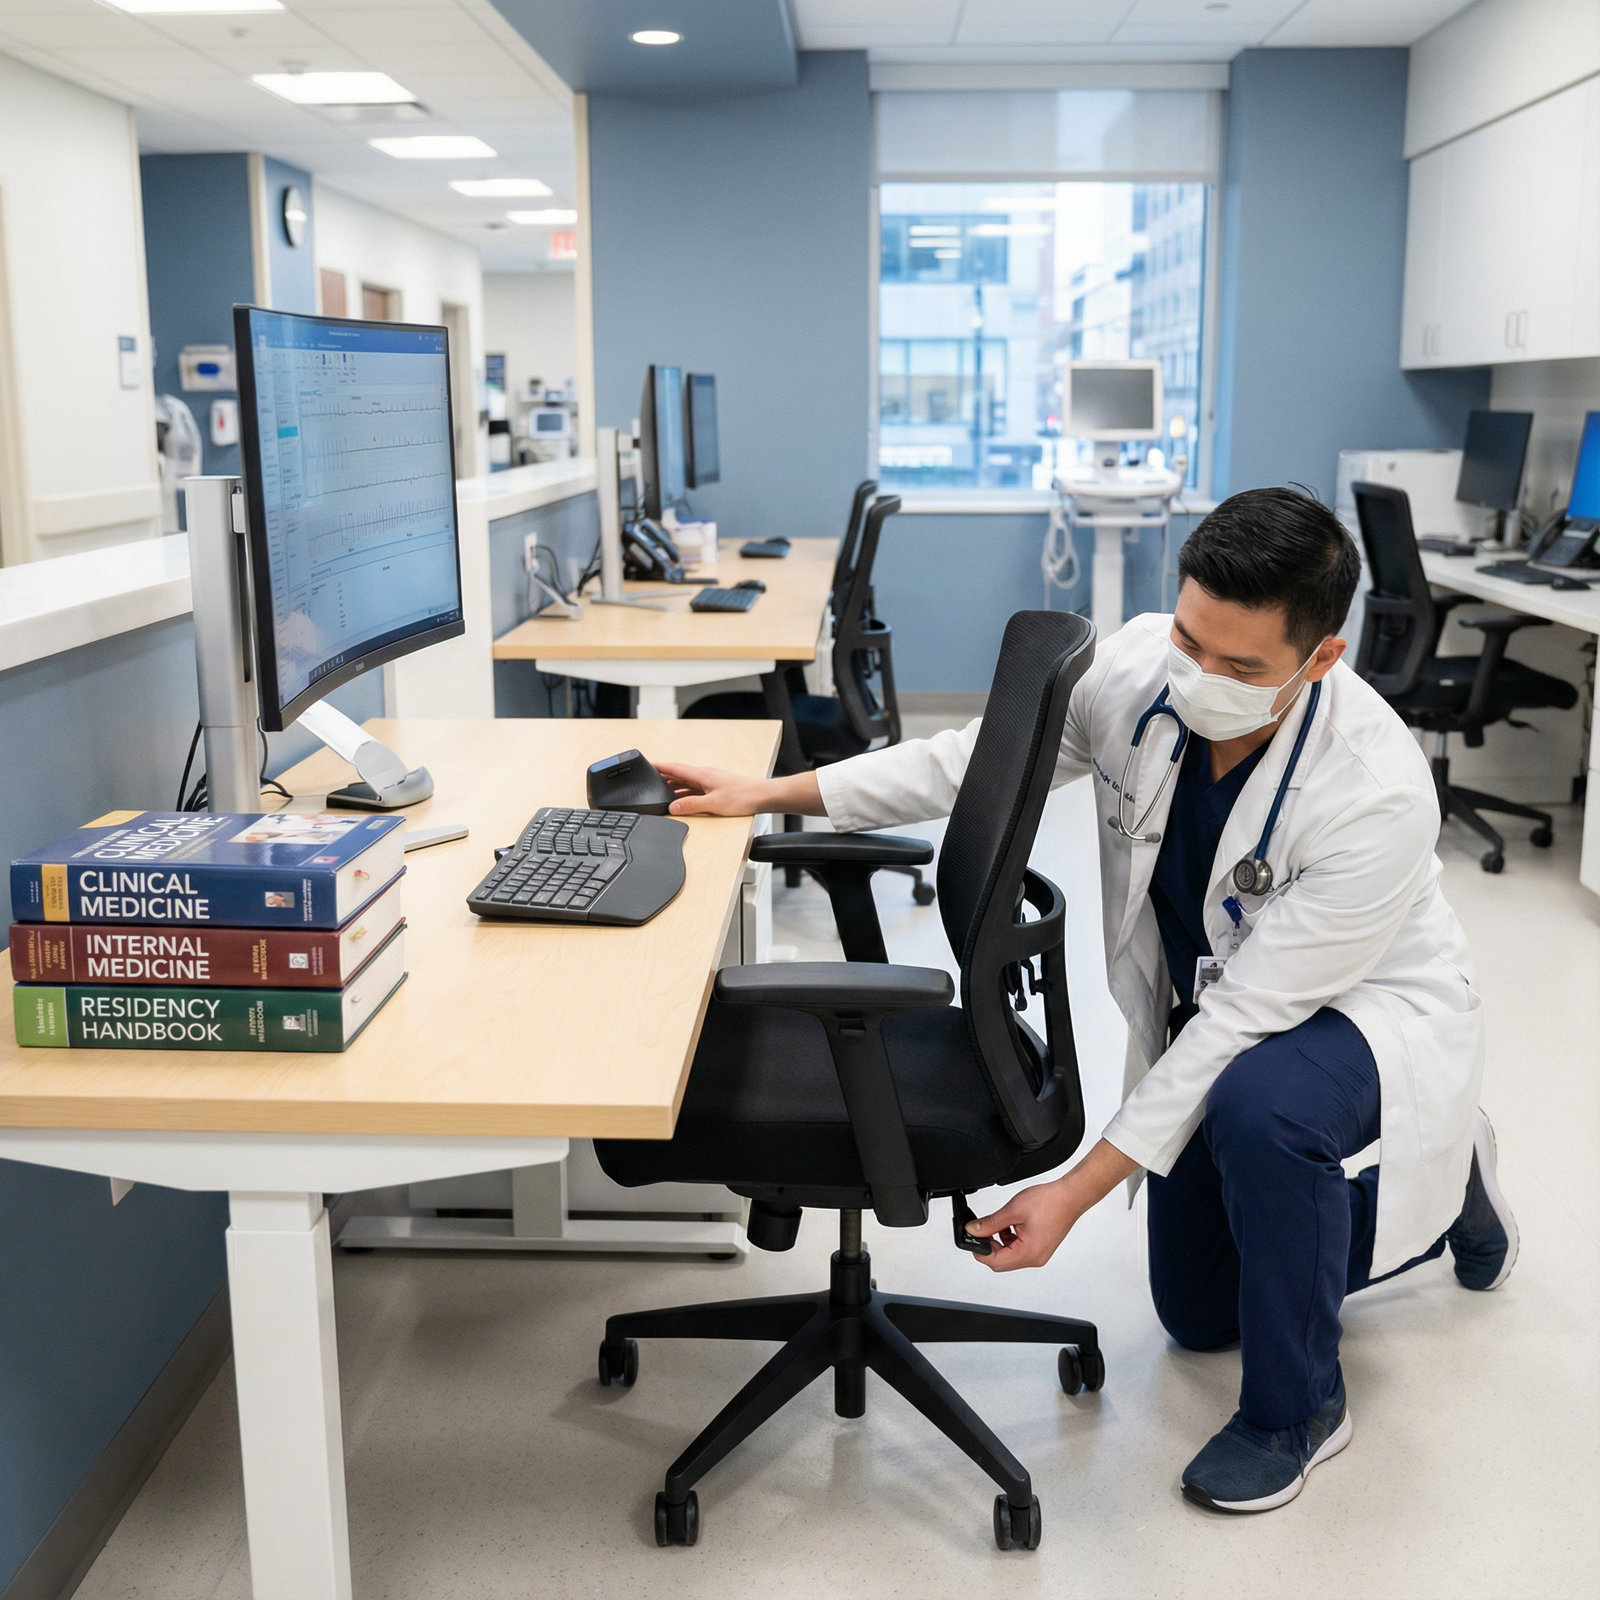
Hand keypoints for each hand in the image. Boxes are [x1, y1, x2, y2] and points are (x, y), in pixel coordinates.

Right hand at [656, 763, 770, 816]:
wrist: (761, 796)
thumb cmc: (742, 797)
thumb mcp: (713, 804)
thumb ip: (691, 805)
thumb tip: (673, 806)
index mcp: (701, 774)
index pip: (675, 768)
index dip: (660, 766)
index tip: (647, 764)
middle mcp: (704, 775)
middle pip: (679, 775)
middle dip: (664, 779)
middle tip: (649, 783)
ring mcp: (710, 781)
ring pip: (687, 783)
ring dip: (674, 788)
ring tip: (661, 794)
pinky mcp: (716, 788)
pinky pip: (695, 789)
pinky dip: (686, 794)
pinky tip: (682, 801)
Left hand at [964, 1139, 1139, 1271]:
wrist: (1071, 1196)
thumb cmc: (1050, 1202)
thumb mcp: (1013, 1210)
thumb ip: (990, 1223)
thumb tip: (973, 1230)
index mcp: (1028, 1253)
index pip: (995, 1262)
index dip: (980, 1250)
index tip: (973, 1236)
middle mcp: (1035, 1258)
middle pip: (1001, 1262)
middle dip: (989, 1246)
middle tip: (983, 1229)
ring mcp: (1038, 1254)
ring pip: (1009, 1255)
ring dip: (999, 1241)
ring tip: (1002, 1222)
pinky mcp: (1040, 1247)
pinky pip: (1019, 1249)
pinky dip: (1010, 1239)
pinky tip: (1011, 1224)